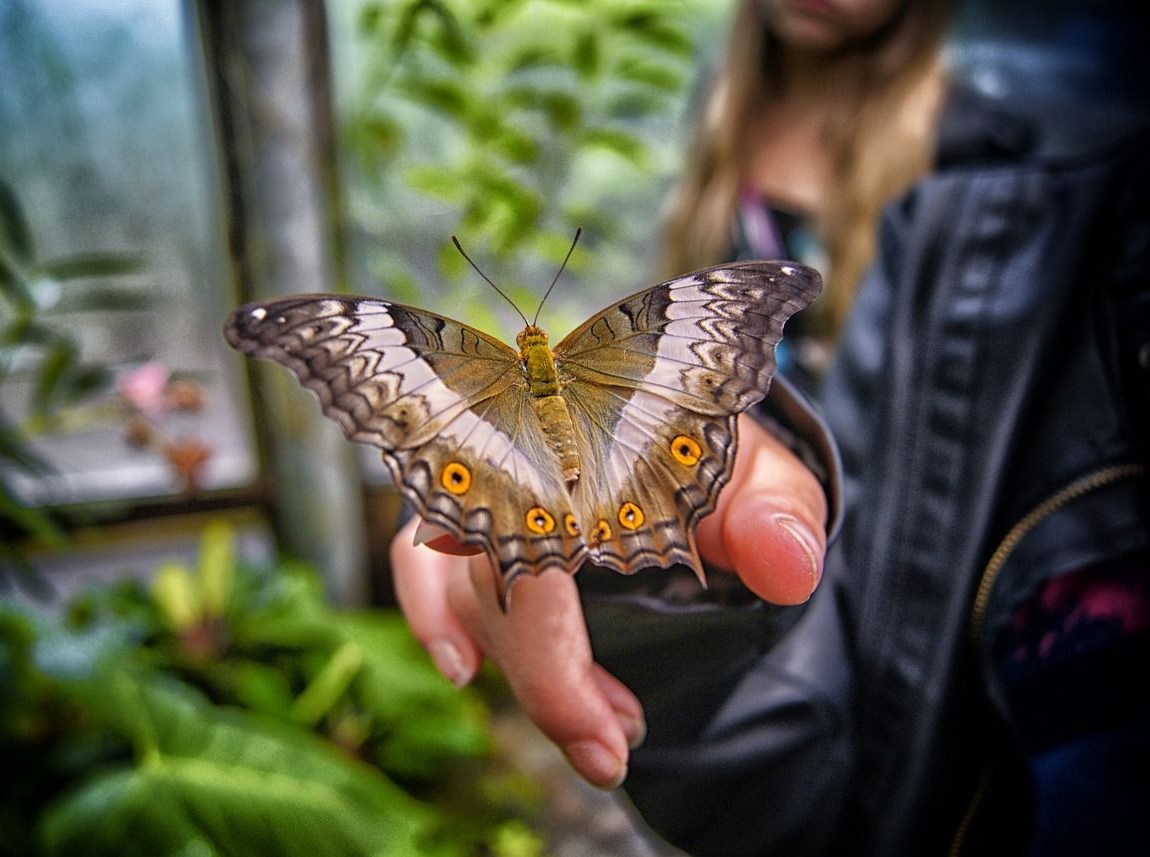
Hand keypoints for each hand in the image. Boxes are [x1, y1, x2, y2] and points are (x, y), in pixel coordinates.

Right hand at [389, 413, 827, 788]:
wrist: (674, 418)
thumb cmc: (706, 450)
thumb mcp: (759, 474)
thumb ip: (778, 511)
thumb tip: (786, 569)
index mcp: (585, 437)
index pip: (540, 555)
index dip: (557, 663)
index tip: (613, 738)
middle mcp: (513, 452)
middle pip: (492, 581)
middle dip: (544, 682)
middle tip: (609, 749)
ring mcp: (478, 477)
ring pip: (459, 584)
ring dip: (513, 664)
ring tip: (587, 725)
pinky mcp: (461, 504)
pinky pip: (418, 558)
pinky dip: (432, 613)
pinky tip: (462, 667)